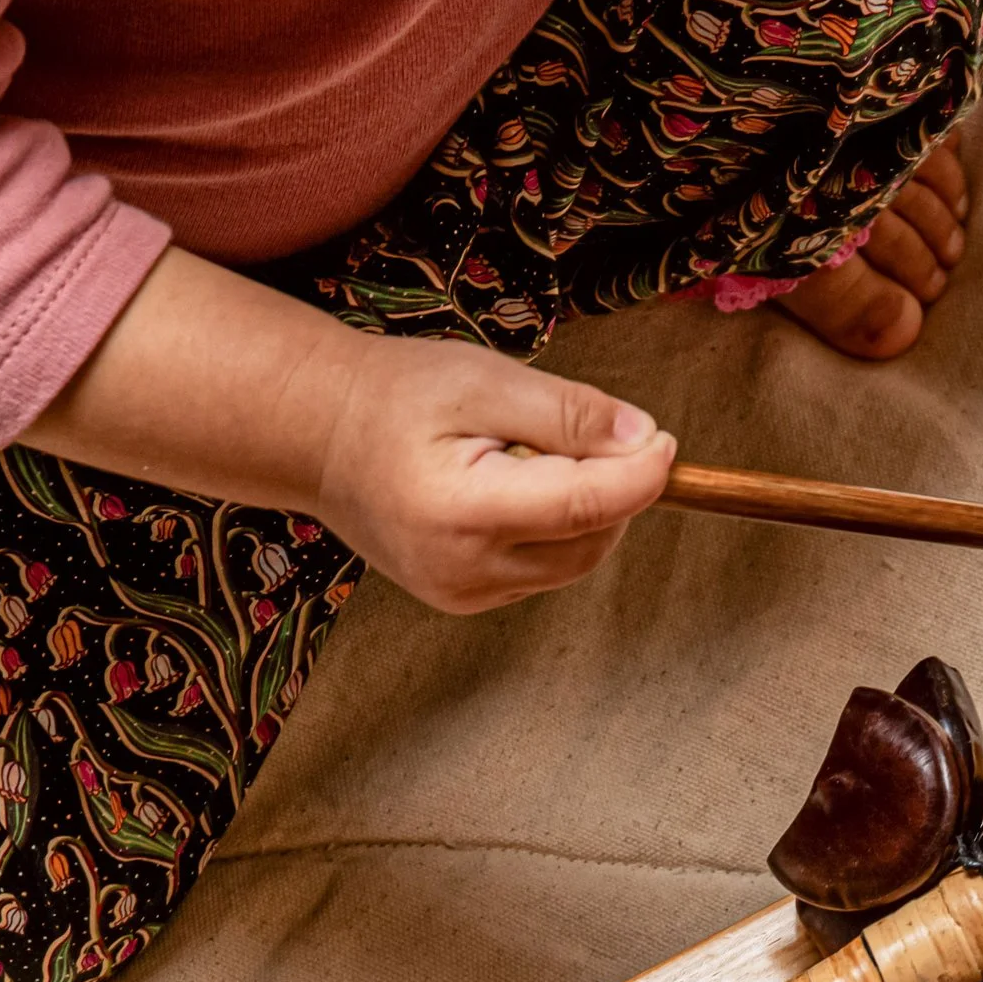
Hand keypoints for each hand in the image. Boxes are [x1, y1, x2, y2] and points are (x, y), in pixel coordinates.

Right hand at [28, 251, 674, 610]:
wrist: (316, 436)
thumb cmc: (395, 396)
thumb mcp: (485, 381)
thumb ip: (568, 415)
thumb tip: (645, 442)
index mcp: (462, 512)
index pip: (586, 507)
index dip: (642, 475)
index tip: (666, 440)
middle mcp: (463, 569)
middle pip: (589, 540)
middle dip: (613, 490)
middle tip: (593, 431)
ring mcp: (461, 594)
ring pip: (572, 561)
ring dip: (586, 511)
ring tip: (534, 454)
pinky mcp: (463, 599)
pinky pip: (541, 568)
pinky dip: (553, 529)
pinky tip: (512, 485)